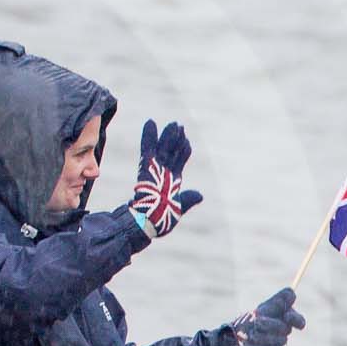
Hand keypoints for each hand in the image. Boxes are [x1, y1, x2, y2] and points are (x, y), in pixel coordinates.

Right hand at [127, 118, 201, 238]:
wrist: (147, 222)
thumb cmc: (160, 220)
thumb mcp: (178, 208)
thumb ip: (188, 199)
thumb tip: (200, 195)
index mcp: (172, 183)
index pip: (179, 163)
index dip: (183, 152)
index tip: (186, 142)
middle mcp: (164, 174)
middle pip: (172, 152)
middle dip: (176, 140)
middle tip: (179, 126)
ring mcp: (155, 169)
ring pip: (164, 148)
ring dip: (168, 135)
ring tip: (174, 124)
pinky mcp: (146, 167)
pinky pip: (148, 148)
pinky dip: (149, 136)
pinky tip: (150, 123)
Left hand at [230, 288, 306, 345]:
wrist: (230, 343)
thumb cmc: (247, 324)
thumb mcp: (261, 310)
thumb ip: (277, 301)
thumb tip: (291, 291)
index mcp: (283, 320)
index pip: (298, 320)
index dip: (295, 319)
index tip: (287, 316)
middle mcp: (283, 334)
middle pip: (285, 330)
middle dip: (269, 325)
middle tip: (255, 323)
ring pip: (279, 344)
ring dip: (260, 338)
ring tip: (246, 337)